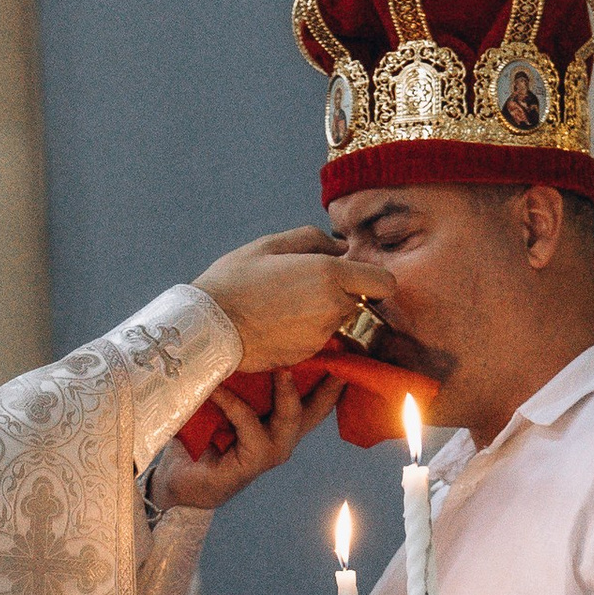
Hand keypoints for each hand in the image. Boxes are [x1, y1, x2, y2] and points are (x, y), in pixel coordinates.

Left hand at [153, 365, 344, 513]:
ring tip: (283, 368)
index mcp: (279, 421)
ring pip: (289, 417)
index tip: (344, 348)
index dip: (331, 376)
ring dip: (287, 391)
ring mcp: (270, 451)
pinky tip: (216, 390)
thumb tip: (235, 334)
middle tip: (333, 356)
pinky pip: (248, 423)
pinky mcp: (252, 461)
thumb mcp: (220, 401)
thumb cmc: (198, 437)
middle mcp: (281, 436)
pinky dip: (231, 403)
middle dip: (327, 382)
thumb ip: (234, 377)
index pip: (313, 397)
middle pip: (315, 408)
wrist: (176, 480)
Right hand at [196, 226, 377, 373]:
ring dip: (326, 313)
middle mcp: (333, 307)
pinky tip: (281, 322)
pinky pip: (321, 339)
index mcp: (328, 274)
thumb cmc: (235, 280)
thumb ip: (313, 240)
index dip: (372, 278)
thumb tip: (341, 247)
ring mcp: (322, 335)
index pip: (384, 283)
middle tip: (309, 286)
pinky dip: (309, 331)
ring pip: (341, 322)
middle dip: (346, 294)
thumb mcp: (270, 244)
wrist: (209, 328)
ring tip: (289, 304)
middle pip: (362, 302)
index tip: (352, 274)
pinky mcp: (309, 355)